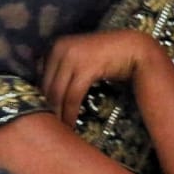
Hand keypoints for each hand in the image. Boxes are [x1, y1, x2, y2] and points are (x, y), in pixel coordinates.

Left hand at [41, 29, 157, 126]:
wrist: (134, 48)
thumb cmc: (107, 56)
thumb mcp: (81, 59)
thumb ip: (63, 68)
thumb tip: (45, 91)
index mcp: (56, 45)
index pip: (39, 76)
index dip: (39, 97)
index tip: (42, 113)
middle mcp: (60, 47)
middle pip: (46, 85)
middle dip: (47, 108)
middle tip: (48, 127)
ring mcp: (73, 56)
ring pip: (58, 92)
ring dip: (58, 113)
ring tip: (60, 129)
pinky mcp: (86, 67)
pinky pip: (73, 95)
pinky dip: (71, 112)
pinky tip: (71, 123)